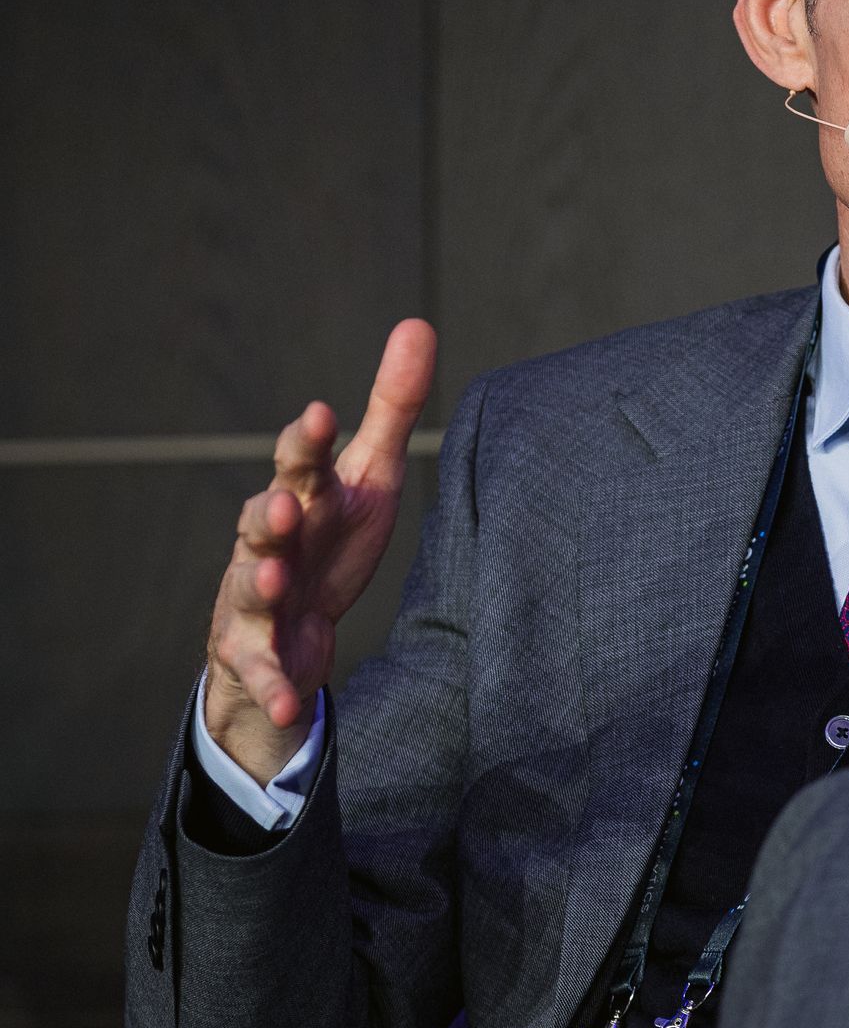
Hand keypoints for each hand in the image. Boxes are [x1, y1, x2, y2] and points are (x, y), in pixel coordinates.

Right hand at [203, 319, 436, 783]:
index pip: (299, 461)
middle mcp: (268, 542)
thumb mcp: (369, 477)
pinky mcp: (255, 654)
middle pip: (260, 520)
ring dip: (262, 583)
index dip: (305, 441)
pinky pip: (262, 672)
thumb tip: (419, 325)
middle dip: (268, 511)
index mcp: (303, 496)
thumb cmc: (331, 539)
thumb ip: (391, 408)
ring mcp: (254, 599)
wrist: (292, 634)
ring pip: (249, 587)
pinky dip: (277, 685)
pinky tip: (295, 702)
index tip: (320, 416)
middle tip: (283, 504)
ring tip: (280, 580)